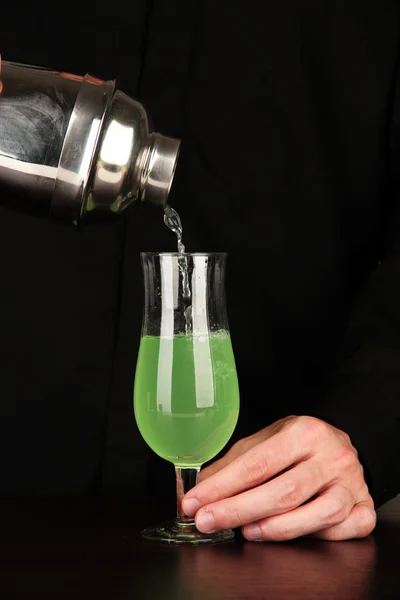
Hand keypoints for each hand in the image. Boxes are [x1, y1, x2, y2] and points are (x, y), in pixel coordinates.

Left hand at [182, 415, 375, 540]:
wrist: (340, 443)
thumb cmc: (298, 445)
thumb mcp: (265, 441)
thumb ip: (234, 465)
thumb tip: (198, 491)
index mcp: (304, 432)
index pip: (257, 464)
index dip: (222, 487)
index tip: (194, 502)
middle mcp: (331, 455)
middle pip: (284, 492)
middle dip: (238, 511)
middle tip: (207, 521)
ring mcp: (352, 482)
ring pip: (318, 514)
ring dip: (277, 528)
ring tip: (247, 531)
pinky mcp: (365, 504)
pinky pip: (348, 528)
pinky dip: (321, 536)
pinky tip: (296, 533)